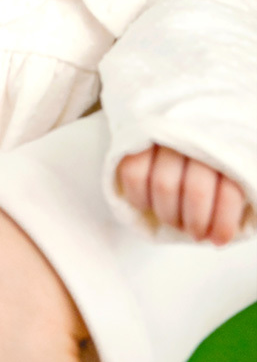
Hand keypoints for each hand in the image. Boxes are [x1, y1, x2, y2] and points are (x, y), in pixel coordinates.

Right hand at [117, 144, 246, 243]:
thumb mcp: (226, 173)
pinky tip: (146, 204)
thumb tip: (219, 234)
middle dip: (194, 222)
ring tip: (172, 219)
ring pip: (163, 185)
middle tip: (194, 231)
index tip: (218, 239)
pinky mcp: (135, 140)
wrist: (168, 122)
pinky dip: (138, 198)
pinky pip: (132, 174)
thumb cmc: (202, 160)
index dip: (223, 223)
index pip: (228, 191)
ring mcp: (163, 137)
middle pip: (195, 191)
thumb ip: (225, 194)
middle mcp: (193, 138)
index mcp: (225, 148)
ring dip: (168, 214)